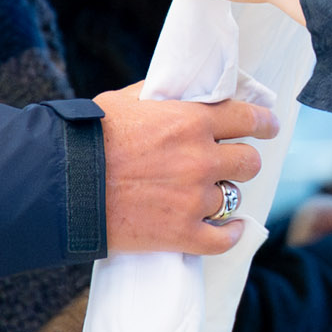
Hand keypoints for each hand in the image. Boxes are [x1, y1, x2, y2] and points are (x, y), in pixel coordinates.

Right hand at [97, 84, 280, 253]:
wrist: (63, 183)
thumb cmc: (88, 137)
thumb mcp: (126, 101)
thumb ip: (160, 97)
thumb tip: (178, 92)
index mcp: (191, 121)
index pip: (246, 118)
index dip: (263, 122)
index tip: (268, 126)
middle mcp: (201, 158)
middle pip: (249, 161)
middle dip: (242, 160)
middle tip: (232, 163)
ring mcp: (194, 198)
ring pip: (234, 198)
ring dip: (224, 195)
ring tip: (209, 195)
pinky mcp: (182, 232)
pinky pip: (224, 239)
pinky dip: (230, 235)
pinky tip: (231, 230)